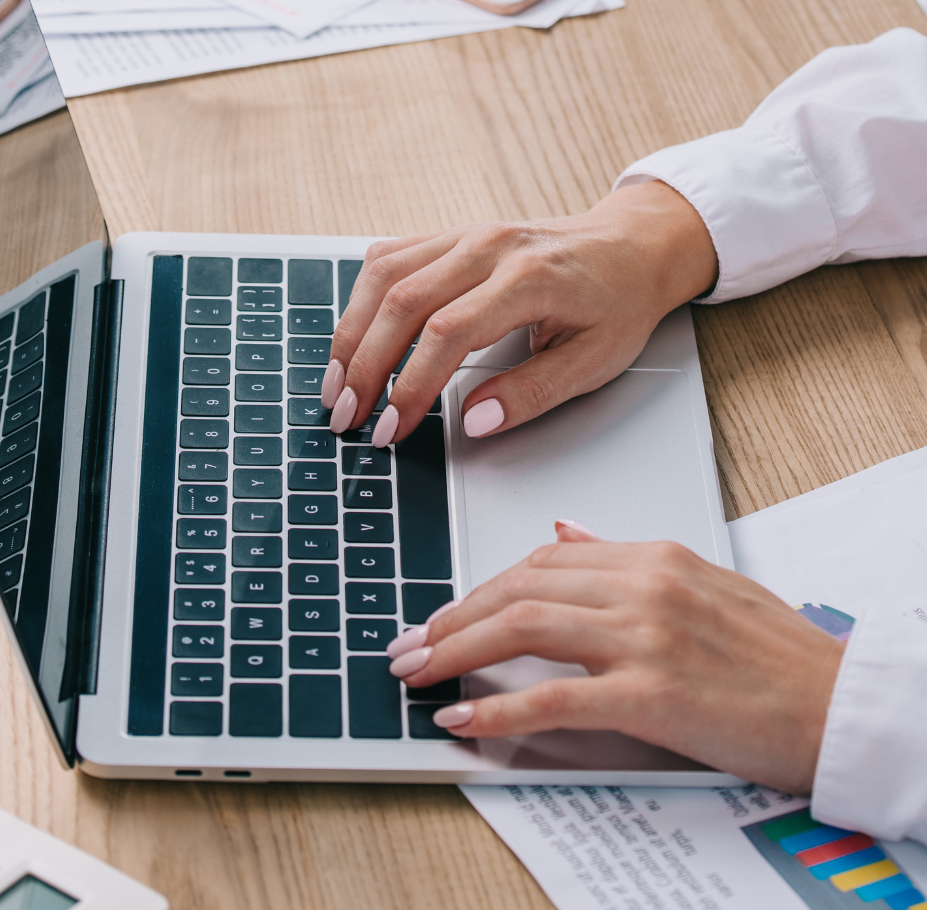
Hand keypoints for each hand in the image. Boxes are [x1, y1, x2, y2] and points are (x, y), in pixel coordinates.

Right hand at [321, 182, 716, 442]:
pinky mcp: (452, 234)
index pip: (447, 332)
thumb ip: (533, 393)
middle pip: (402, 300)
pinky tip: (354, 335)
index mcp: (528, 278)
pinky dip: (362, 297)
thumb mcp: (595, 361)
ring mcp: (466, 234)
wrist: (630, 247)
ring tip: (336, 383)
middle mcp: (488, 246)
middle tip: (346, 417)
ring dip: (351, 331)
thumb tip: (475, 421)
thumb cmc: (617, 303)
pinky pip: (391, 256)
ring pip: (384, 274)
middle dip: (364, 365)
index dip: (409, 386)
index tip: (390, 429)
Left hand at [387, 527, 842, 790]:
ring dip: (457, 651)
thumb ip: (627, 559)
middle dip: (454, 616)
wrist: (838, 703)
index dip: (484, 585)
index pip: (544, 558)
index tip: (447, 611)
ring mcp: (646, 637)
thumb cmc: (779, 655)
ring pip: (524, 627)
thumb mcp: (702, 583)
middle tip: (411, 644)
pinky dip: (500, 711)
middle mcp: (643, 586)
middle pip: (521, 586)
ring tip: (418, 673)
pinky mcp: (652, 695)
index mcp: (653, 556)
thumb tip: (566, 531)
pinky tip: (464, 720)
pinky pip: (555, 698)